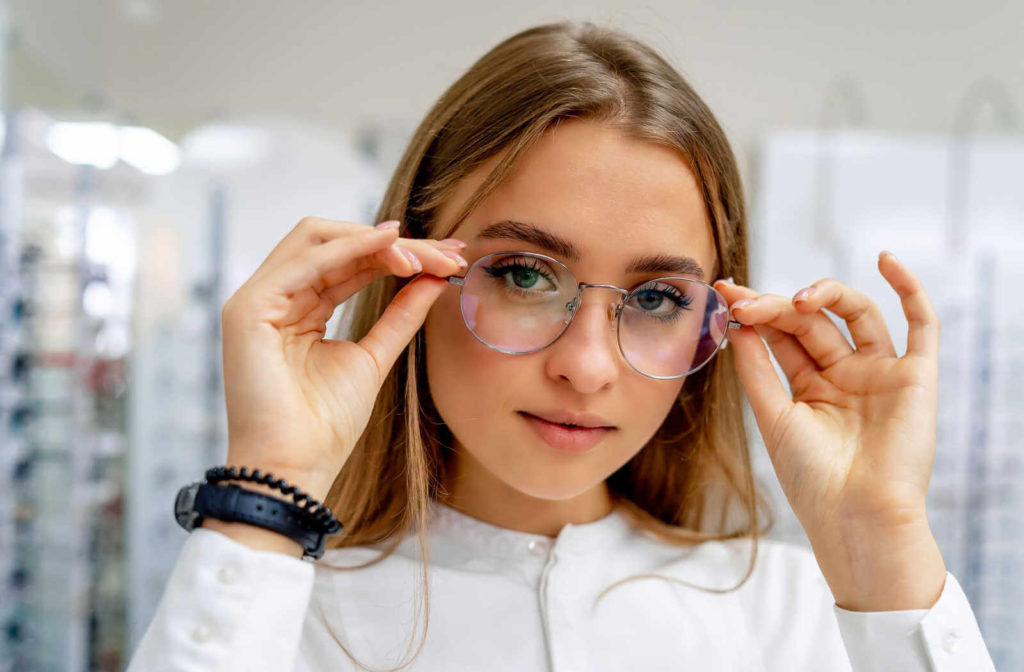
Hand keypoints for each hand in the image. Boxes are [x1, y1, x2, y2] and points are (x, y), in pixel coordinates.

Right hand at [220, 217, 467, 501]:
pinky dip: (350, 247)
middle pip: (337, 243)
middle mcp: (275, 296)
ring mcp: (257, 299)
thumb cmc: (325, 426)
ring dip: (379, 242)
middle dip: (396, 243)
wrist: (294, 470)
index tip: (450, 257)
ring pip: (321, 241)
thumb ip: (400, 315)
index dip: (399, 253)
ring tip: (426, 256)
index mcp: (298, 308)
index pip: (349, 261)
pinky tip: (392, 245)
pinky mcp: (249, 307)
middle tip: (448, 254)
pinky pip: (305, 262)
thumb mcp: (374, 357)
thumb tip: (434, 278)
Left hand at [714, 251, 946, 609]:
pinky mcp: (916, 377)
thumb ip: (757, 369)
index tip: (725, 291)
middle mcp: (846, 375)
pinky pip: (922, 325)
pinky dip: (909, 289)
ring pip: (855, 314)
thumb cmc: (812, 479)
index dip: (757, 311)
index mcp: (811, 386)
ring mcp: (881, 373)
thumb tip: (735, 322)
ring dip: (826, 295)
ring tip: (797, 299)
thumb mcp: (774, 416)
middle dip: (778, 306)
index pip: (782, 335)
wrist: (856, 518)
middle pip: (812, 322)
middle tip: (745, 301)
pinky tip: (885, 260)